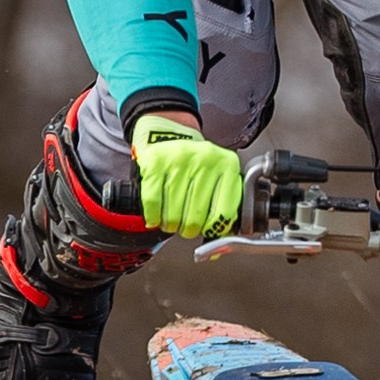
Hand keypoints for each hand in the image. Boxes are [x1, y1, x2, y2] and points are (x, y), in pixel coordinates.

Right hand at [131, 116, 243, 238]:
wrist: (168, 133)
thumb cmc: (194, 163)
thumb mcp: (217, 178)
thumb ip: (223, 208)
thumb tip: (219, 246)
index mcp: (227, 165)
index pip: (224, 213)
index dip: (213, 230)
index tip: (207, 231)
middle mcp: (205, 159)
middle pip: (196, 218)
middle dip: (188, 230)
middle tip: (185, 226)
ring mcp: (179, 159)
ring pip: (174, 214)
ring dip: (170, 225)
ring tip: (171, 220)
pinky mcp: (155, 162)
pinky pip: (153, 203)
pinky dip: (153, 217)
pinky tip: (156, 217)